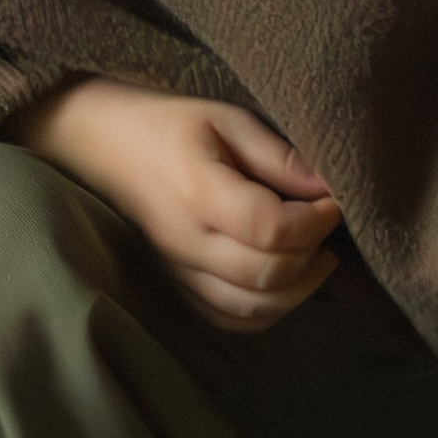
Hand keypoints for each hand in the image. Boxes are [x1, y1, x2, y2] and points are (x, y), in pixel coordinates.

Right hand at [20, 78, 340, 330]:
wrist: (106, 145)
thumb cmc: (170, 124)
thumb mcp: (227, 119)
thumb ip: (279, 157)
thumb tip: (328, 188)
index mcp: (198, 192)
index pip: (270, 229)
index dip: (315, 221)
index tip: (332, 200)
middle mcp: (187, 241)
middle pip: (265, 275)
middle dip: (313, 254)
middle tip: (326, 225)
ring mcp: (179, 270)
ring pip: (251, 309)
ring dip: (298, 290)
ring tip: (317, 256)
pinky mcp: (179, 284)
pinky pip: (229, 319)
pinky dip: (267, 309)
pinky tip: (286, 279)